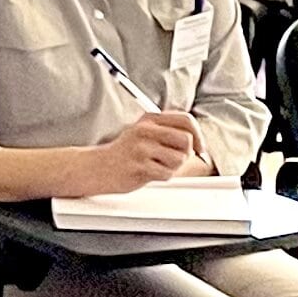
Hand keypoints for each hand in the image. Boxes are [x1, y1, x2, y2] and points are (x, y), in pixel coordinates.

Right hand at [82, 110, 204, 192]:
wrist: (98, 167)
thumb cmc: (125, 153)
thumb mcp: (145, 134)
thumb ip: (168, 132)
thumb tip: (198, 142)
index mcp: (149, 119)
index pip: (186, 120)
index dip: (199, 136)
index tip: (199, 148)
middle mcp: (145, 130)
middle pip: (186, 140)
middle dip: (186, 154)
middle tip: (173, 159)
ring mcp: (141, 148)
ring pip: (179, 159)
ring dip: (173, 167)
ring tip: (156, 166)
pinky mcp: (139, 166)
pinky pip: (167, 174)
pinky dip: (162, 177)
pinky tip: (149, 173)